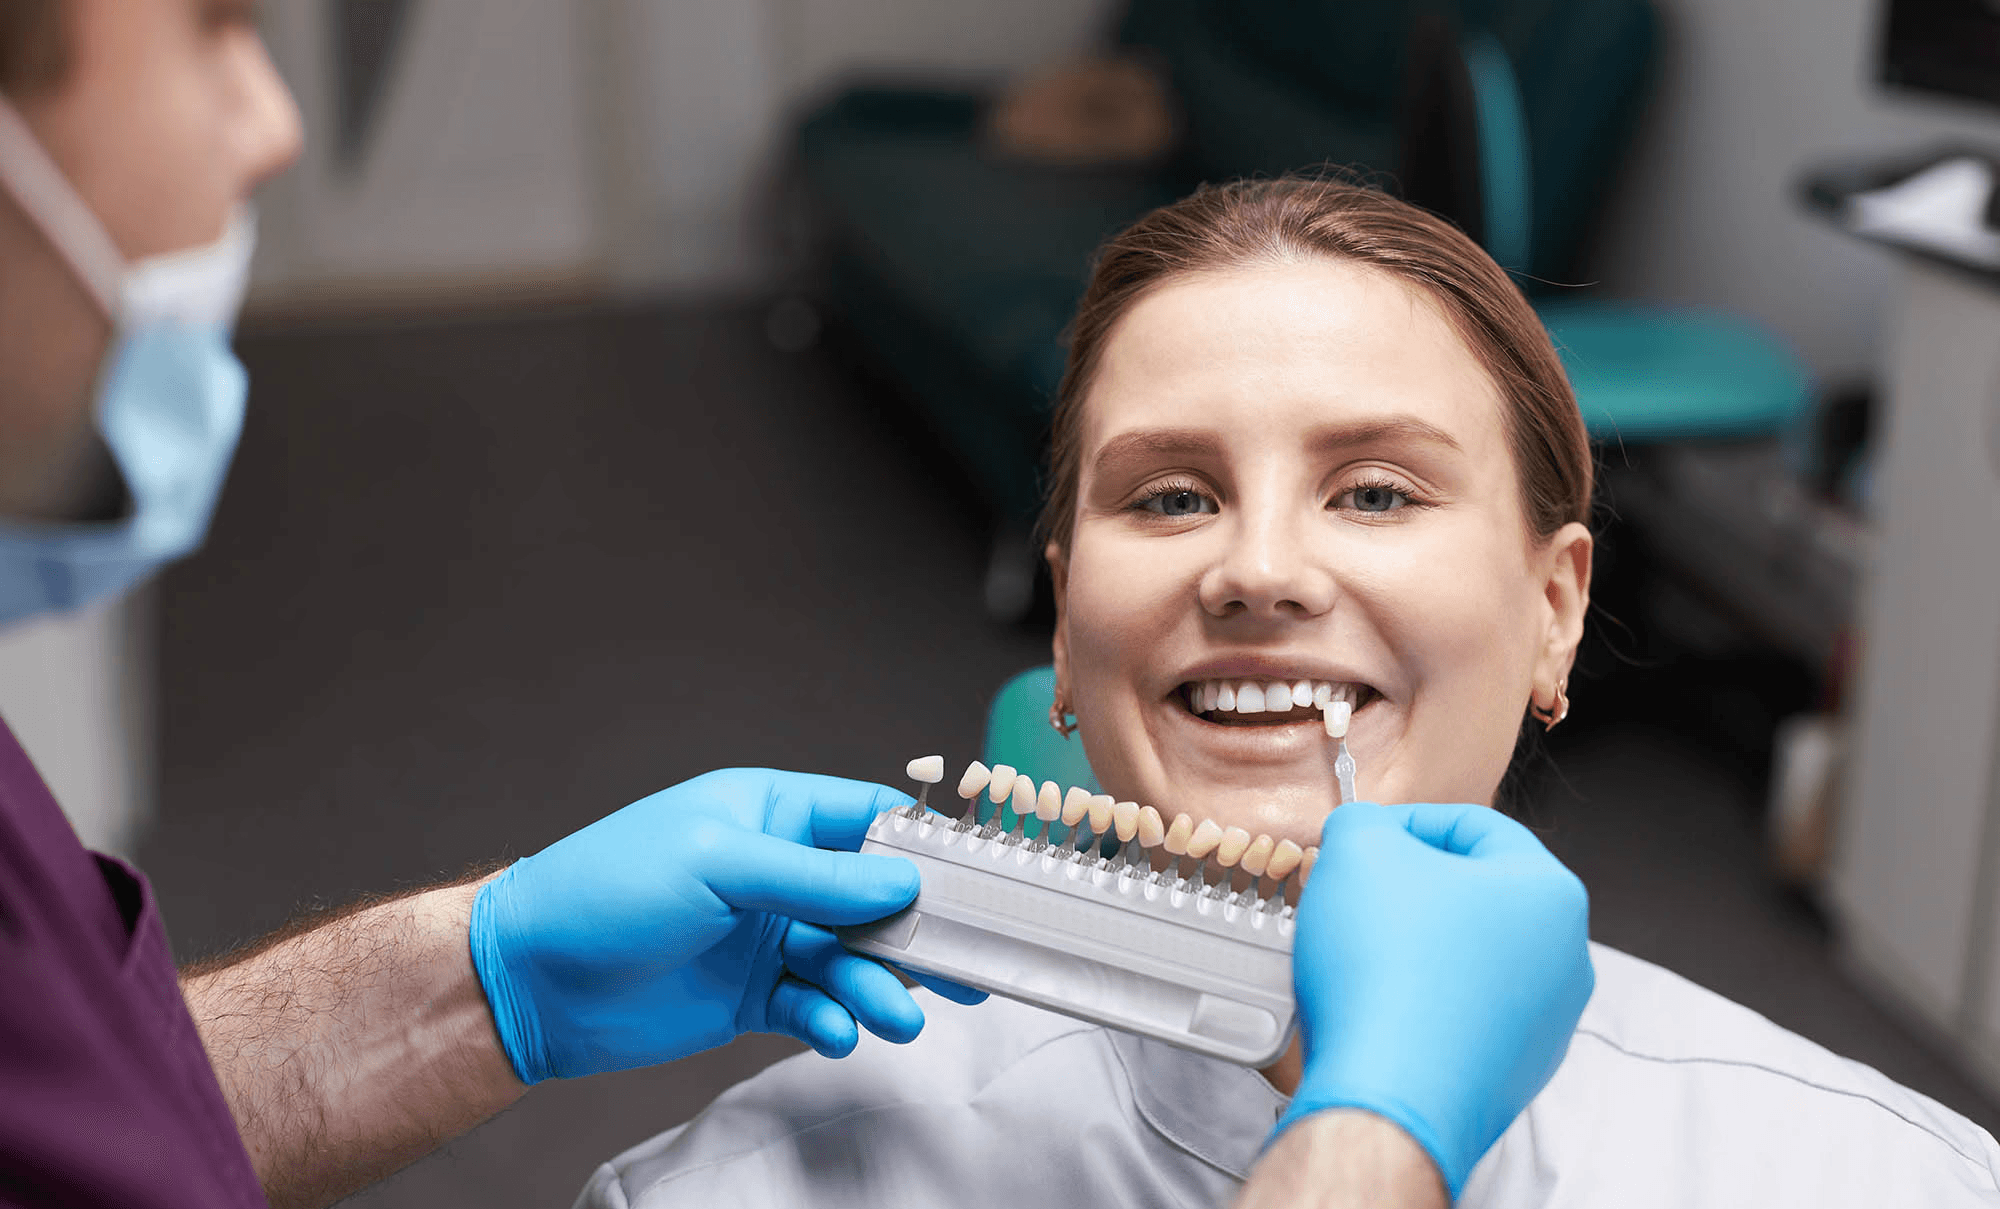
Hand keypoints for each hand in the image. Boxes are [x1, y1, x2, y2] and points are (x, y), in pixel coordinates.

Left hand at [469, 768, 980, 1083]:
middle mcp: (775, 873)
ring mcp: (764, 936)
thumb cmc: (604, 892)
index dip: (921, 848)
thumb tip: (903, 882)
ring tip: (893, 1015)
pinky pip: (814, 1005)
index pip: (866, 819)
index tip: (972, 881)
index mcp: (768, 813)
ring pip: (849, 960)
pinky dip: (833, 1020)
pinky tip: (837, 1031)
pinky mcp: (750, 996)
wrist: (531, 982)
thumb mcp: (718, 865)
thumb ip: (817, 879)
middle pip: (872, 899)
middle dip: (914, 933)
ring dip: (878, 987)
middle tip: (961, 965)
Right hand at [1277, 802, 1593, 1197]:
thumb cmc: (1385, 975)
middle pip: (1475, 894)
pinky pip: (1460, 1015)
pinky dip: (1419, 1002)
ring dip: (1413, 945)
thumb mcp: (1356, 850)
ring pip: (1468, 957)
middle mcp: (1564, 959)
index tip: (1363, 840)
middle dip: (1408, 888)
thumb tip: (1366, 833)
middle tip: (1355, 895)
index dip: (1405, 822)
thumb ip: (1364, 821)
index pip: (1474, 826)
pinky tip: (1375, 1008)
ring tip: (1358, 954)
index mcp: (1550, 892)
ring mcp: (1544, 1023)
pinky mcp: (1511, 1073)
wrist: (1385, 1098)